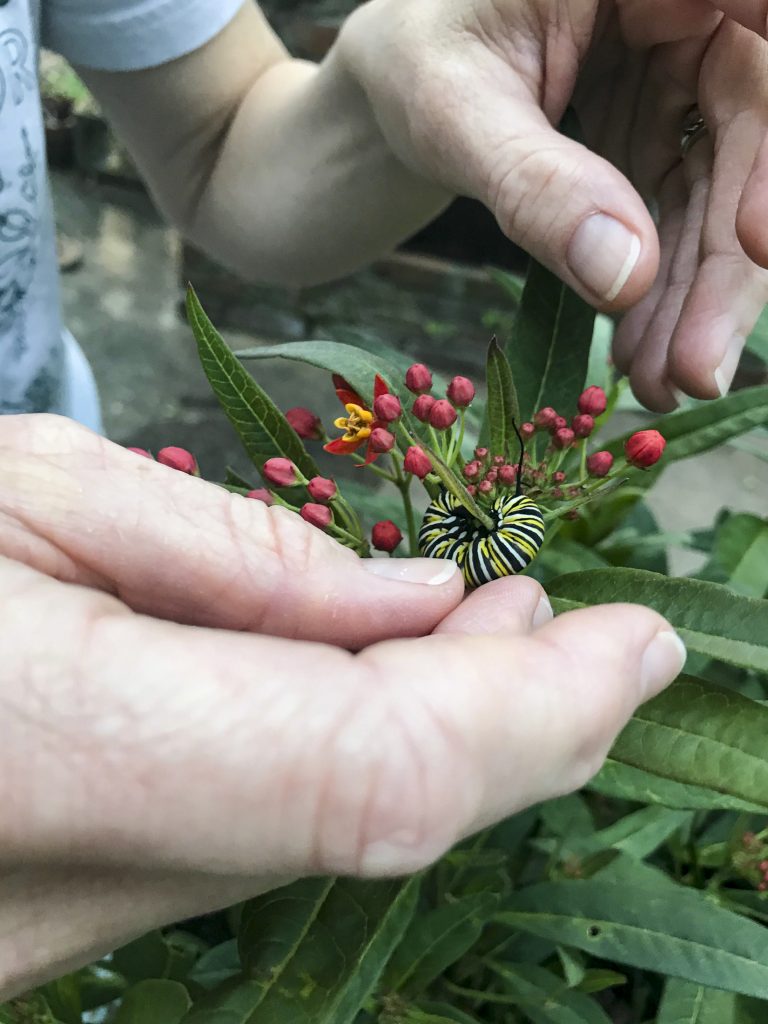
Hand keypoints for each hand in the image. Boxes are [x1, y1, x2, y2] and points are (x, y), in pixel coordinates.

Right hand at [0, 416, 684, 995]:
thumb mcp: (25, 494)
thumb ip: (239, 565)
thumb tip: (421, 600)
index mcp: (58, 747)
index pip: (380, 771)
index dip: (538, 712)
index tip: (638, 639)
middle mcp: (72, 893)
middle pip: (381, 818)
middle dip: (518, 719)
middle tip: (583, 621)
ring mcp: (70, 937)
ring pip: (335, 837)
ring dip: (447, 732)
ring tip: (503, 628)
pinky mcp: (72, 924)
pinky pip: (267, 843)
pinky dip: (357, 758)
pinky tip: (381, 678)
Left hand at [337, 0, 767, 409]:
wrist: (395, 85)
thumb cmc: (413, 65)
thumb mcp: (453, 115)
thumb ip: (535, 184)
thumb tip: (627, 276)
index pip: (752, 24)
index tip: (756, 239)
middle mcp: (684, 6)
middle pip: (749, 134)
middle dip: (724, 267)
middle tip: (694, 371)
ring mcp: (681, 67)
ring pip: (723, 187)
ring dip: (696, 297)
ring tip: (660, 383)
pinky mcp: (665, 124)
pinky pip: (683, 210)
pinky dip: (664, 288)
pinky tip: (640, 352)